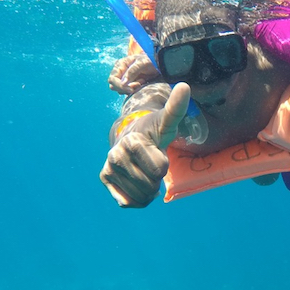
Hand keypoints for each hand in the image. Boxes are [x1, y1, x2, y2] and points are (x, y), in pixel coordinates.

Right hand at [100, 83, 189, 206]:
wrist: (131, 136)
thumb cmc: (154, 131)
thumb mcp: (167, 121)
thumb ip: (176, 108)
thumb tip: (185, 86)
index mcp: (133, 142)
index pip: (159, 170)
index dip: (163, 164)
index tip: (157, 152)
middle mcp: (116, 155)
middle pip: (150, 185)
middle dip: (156, 179)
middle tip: (151, 163)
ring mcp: (108, 167)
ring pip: (140, 196)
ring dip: (148, 190)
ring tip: (145, 172)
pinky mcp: (105, 178)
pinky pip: (127, 202)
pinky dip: (137, 199)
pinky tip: (137, 184)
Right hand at [108, 54, 160, 94]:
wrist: (158, 63)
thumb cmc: (150, 60)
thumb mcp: (142, 63)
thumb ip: (132, 72)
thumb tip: (123, 83)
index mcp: (120, 65)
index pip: (112, 79)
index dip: (120, 86)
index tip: (131, 88)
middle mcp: (120, 72)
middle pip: (114, 86)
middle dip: (125, 88)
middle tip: (138, 84)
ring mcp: (124, 78)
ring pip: (120, 90)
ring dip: (130, 89)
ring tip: (141, 82)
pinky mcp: (129, 84)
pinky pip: (127, 91)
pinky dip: (134, 90)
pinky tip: (142, 83)